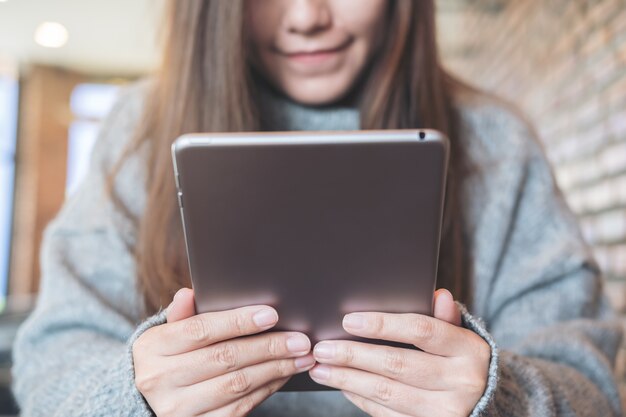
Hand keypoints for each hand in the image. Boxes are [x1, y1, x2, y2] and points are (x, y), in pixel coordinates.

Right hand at [133, 288, 314, 416]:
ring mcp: (177, 408)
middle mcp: (160, 379)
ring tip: (300, 357)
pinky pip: (239, 407)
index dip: (238, 322)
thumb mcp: (165, 334)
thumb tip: (189, 293)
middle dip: (268, 347)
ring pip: (237, 384)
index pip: (201, 330)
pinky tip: (282, 374)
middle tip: (300, 339)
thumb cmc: (165, 358)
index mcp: (153, 348)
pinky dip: (266, 389)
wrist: (143, 401)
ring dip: (275, 369)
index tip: (271, 315)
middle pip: (225, 358)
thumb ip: (182, 315)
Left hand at [309, 289, 489, 416]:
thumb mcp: (462, 337)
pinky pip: (387, 413)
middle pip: (397, 363)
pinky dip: (361, 398)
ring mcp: (446, 409)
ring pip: (387, 392)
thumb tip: (438, 294)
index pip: (421, 330)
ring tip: (321, 369)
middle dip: (354, 355)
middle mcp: (462, 381)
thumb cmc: (463, 362)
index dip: (382, 324)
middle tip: (322, 348)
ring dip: (349, 379)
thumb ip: (445, 318)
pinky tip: (343, 386)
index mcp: (469, 349)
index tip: (348, 321)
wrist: (485, 405)